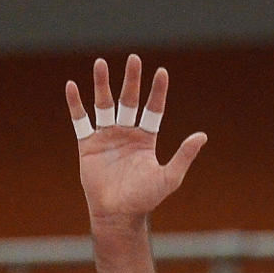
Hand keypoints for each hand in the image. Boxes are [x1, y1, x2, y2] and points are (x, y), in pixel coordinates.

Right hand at [65, 55, 207, 228]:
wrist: (117, 213)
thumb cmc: (144, 199)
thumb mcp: (168, 178)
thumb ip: (183, 156)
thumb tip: (201, 136)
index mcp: (146, 138)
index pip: (153, 108)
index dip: (157, 91)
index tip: (162, 72)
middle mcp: (126, 132)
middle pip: (129, 100)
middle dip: (131, 80)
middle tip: (134, 59)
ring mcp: (106, 136)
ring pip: (104, 104)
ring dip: (102, 84)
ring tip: (100, 62)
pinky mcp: (88, 144)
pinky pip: (81, 120)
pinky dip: (76, 104)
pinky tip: (72, 85)